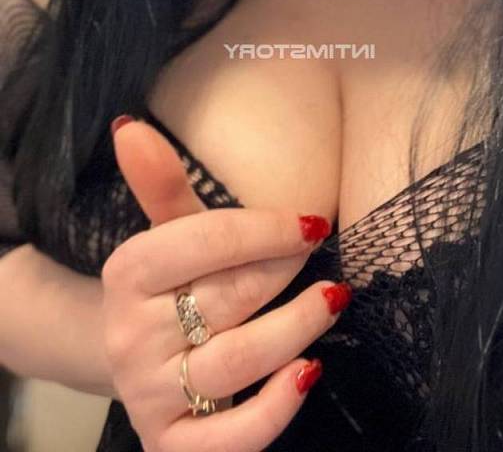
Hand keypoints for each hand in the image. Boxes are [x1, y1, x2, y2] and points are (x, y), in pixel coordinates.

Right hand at [101, 118, 348, 451]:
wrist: (138, 359)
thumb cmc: (170, 285)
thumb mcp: (168, 232)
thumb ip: (159, 183)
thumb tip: (129, 124)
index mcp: (126, 274)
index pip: (202, 242)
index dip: (264, 229)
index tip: (312, 221)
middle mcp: (130, 335)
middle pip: (227, 296)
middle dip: (285, 270)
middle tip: (321, 252)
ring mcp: (149, 392)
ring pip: (238, 360)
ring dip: (298, 327)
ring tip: (334, 298)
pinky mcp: (172, 442)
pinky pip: (230, 438)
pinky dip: (276, 407)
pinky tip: (308, 371)